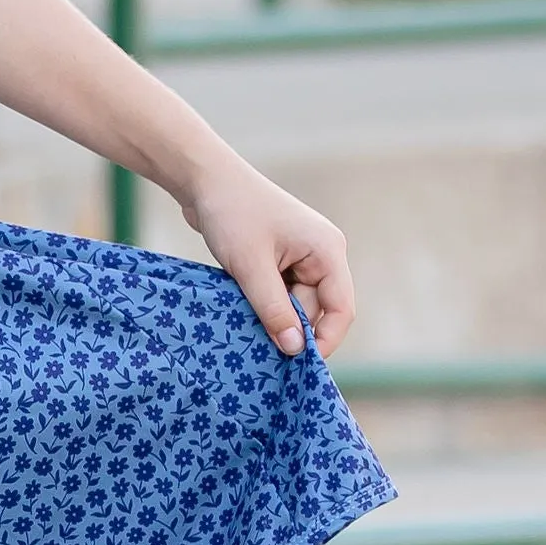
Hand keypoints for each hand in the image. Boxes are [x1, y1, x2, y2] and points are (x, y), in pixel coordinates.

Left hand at [177, 155, 356, 357]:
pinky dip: (262, 304)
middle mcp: (322, 254)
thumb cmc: (231, 214)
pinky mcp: (280, 259)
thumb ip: (273, 309)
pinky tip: (241, 306)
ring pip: (294, 304)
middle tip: (256, 342)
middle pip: (315, 309)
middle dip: (288, 327)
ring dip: (272, 316)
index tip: (296, 364)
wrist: (204, 180)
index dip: (324, 340)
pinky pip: (279, 293)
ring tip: (243, 319)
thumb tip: (294, 349)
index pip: (341, 309)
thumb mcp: (250, 266)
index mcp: (327, 251)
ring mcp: (301, 256)